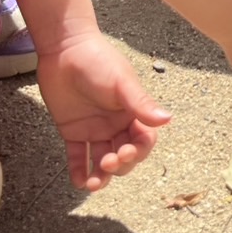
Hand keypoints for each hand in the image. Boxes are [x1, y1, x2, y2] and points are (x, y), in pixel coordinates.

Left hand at [36, 34, 171, 190]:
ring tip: (93, 183)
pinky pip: (77, 156)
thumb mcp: (121, 83)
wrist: (64, 48)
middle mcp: (116, 124)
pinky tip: (78, 182)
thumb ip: (141, 104)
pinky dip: (78, 170)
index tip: (126, 153)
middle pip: (124, 155)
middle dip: (119, 164)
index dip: (138, 151)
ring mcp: (94, 129)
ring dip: (100, 175)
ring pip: (102, 160)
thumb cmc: (97, 61)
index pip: (143, 140)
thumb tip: (167, 119)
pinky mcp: (72, 131)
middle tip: (108, 162)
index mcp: (132, 113)